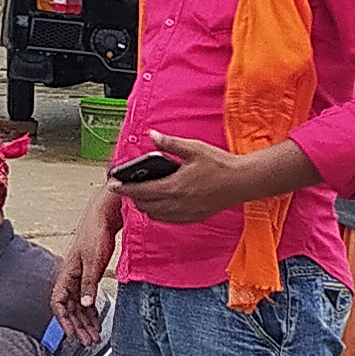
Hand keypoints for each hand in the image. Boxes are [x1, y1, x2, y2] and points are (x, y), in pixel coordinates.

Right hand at [54, 190, 123, 341]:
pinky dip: (92, 312)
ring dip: (86, 322)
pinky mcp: (90, 275)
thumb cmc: (95, 233)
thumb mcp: (93, 261)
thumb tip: (86, 304)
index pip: (58, 303)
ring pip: (79, 306)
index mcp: (66, 274)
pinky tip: (97, 321)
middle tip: (88, 341)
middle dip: (79, 326)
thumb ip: (89, 283)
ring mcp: (80, 277)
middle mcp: (71, 278)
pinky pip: (88, 299)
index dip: (63, 320)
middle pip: (70, 309)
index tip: (72, 334)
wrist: (104, 216)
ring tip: (95, 336)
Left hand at [113, 132, 278, 227]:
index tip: (112, 184)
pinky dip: (158, 212)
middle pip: (144, 205)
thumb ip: (170, 144)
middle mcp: (177, 204)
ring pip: (154, 214)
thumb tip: (152, 135)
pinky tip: (160, 202)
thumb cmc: (220, 165)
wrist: (242, 182)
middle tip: (126, 185)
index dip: (123, 188)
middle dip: (132, 196)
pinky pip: (167, 219)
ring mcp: (185, 213)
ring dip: (144, 205)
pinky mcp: (192, 217)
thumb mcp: (193, 149)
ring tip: (142, 193)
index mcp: (174, 186)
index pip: (141, 190)